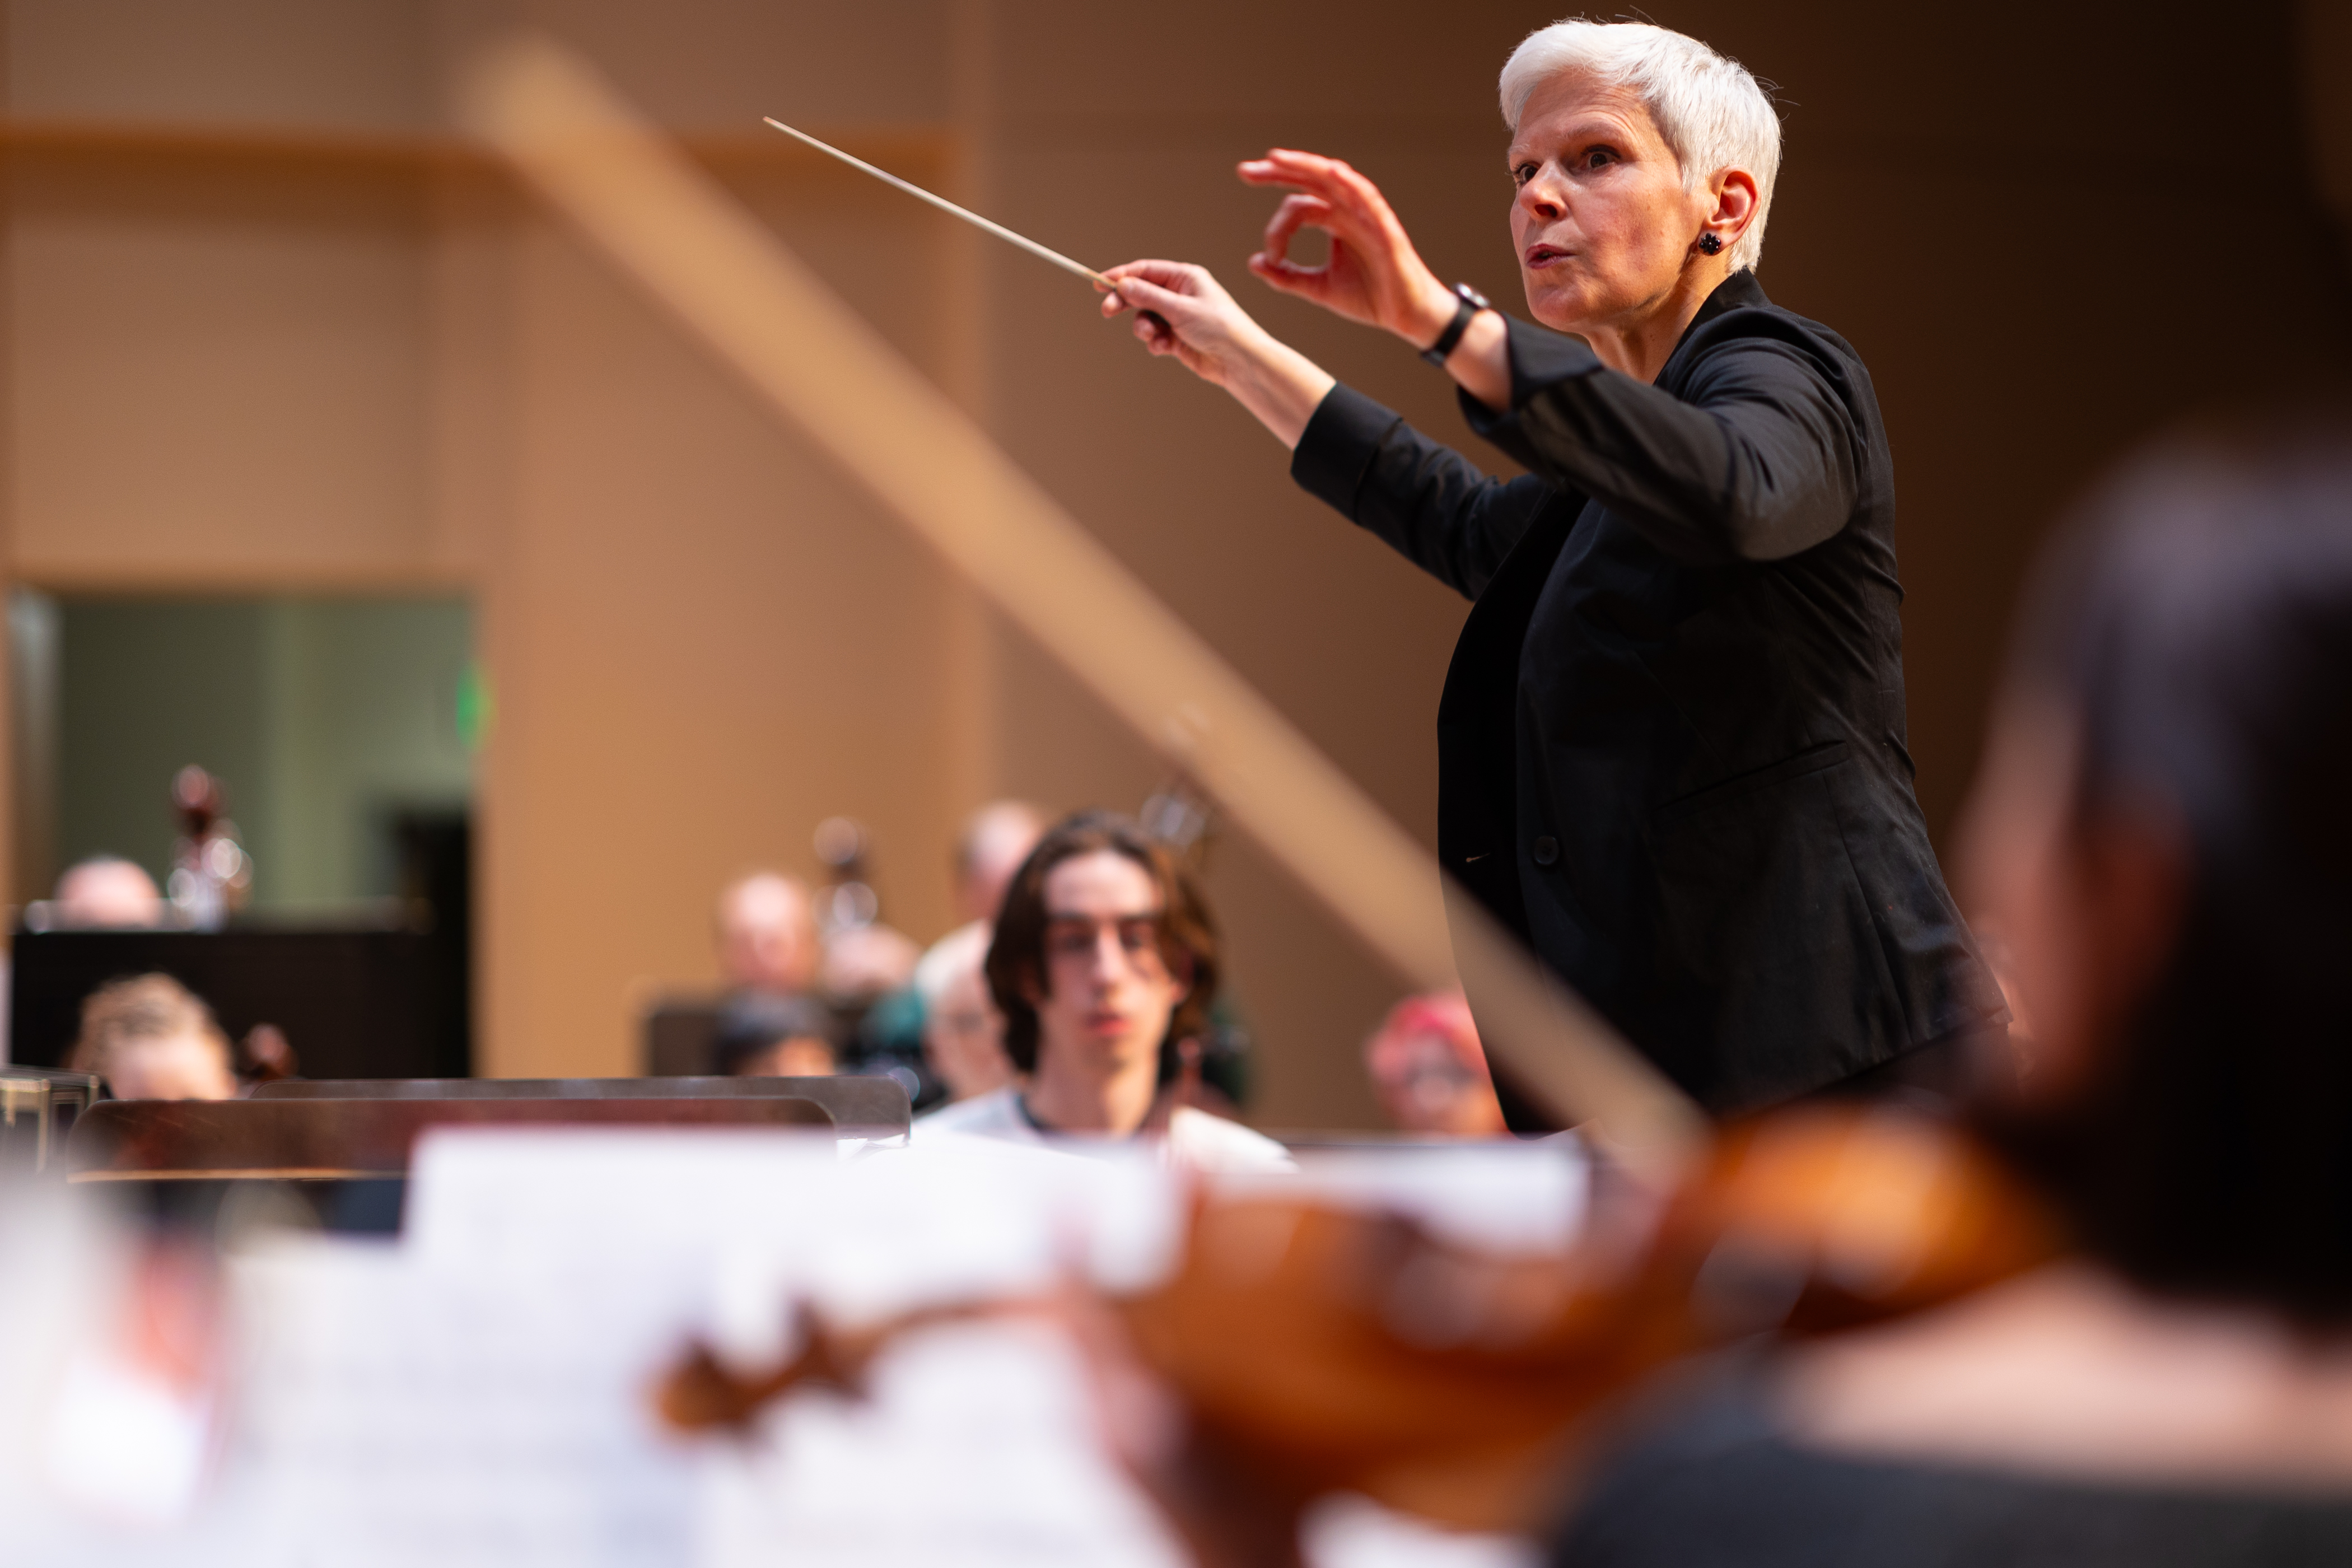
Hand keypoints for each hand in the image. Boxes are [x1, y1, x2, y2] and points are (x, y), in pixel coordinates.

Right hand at [1098, 260, 1272, 389]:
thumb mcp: (1180, 309)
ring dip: (1143, 328)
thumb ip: (1149, 297)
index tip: (1099, 283)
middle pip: (1141, 293)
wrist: (1238, 361)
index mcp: (1185, 277)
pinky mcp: (1176, 338)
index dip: (1121, 276)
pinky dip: (1156, 343)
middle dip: (1125, 303)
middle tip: (1107, 311)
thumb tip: (1122, 284)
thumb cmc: (1218, 327)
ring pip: (1145, 318)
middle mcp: (1180, 294)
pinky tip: (1165, 348)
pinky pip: (1154, 337)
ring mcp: (1177, 316)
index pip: (1146, 271)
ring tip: (1151, 336)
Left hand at [1238, 149, 1454, 347]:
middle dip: (1278, 172)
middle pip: (1311, 180)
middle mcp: (1348, 210)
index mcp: (1334, 220)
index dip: (1276, 226)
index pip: (1297, 204)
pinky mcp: (1385, 227)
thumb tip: (1254, 263)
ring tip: (1276, 159)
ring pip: (1335, 179)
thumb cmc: (1369, 297)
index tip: (1268, 257)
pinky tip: (1333, 172)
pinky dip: (1352, 184)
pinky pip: (1368, 198)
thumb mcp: (1318, 288)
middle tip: (1245, 171)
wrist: (1405, 316)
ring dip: (1306, 166)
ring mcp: (1367, 214)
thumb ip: (1288, 277)